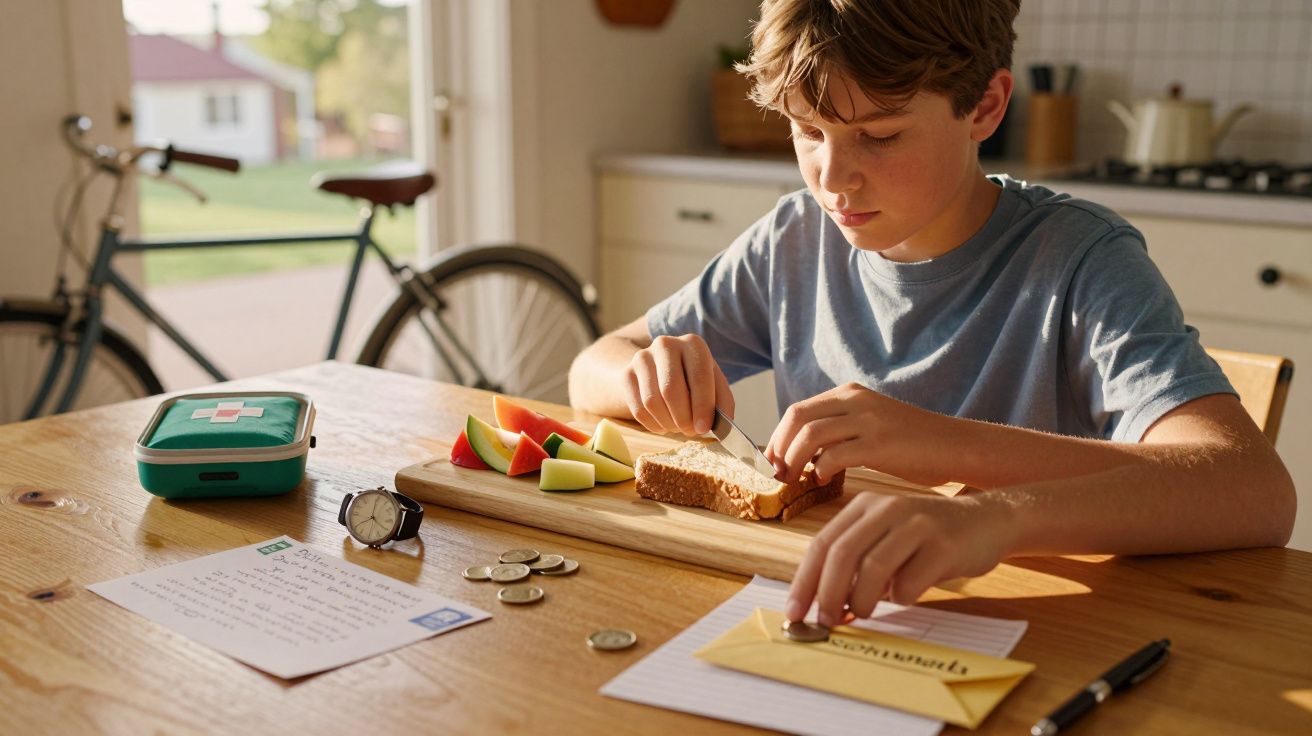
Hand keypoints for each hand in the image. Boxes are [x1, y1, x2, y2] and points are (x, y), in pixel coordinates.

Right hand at [624, 333, 733, 435]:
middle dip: (683, 418)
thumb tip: (723, 429)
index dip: (702, 406)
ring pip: (652, 401)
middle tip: (691, 431)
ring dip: (668, 423)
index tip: (703, 428)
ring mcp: (642, 357)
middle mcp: (666, 344)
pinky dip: (653, 424)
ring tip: (678, 426)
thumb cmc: (693, 378)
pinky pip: (638, 409)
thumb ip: (722, 403)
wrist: (658, 367)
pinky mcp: (627, 374)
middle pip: (670, 390)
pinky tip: (663, 424)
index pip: (699, 377)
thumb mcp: (713, 383)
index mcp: (693, 344)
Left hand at [764, 382, 956, 486]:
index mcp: (850, 393)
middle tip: (777, 475)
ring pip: (810, 434)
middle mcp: (856, 400)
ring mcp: (868, 419)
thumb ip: (839, 431)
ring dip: (794, 460)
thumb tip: (802, 452)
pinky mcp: (880, 442)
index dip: (777, 438)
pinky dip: (820, 469)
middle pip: (796, 418)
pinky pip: (835, 454)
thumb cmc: (913, 443)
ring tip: (794, 481)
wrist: (956, 446)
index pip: (797, 411)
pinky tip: (822, 480)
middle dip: (779, 448)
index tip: (772, 463)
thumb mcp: (870, 424)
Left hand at [785, 491, 1013, 624]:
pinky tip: (905, 596)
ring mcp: (917, 523)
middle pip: (842, 554)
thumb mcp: (888, 538)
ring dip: (861, 600)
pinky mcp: (944, 544)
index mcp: (865, 506)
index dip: (804, 581)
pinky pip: (910, 580)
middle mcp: (887, 509)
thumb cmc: (929, 538)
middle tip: (824, 622)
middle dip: (826, 594)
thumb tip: (827, 607)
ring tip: (861, 614)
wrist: (987, 521)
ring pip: (873, 567)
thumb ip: (858, 565)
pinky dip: (900, 597)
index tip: (795, 612)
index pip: (822, 544)